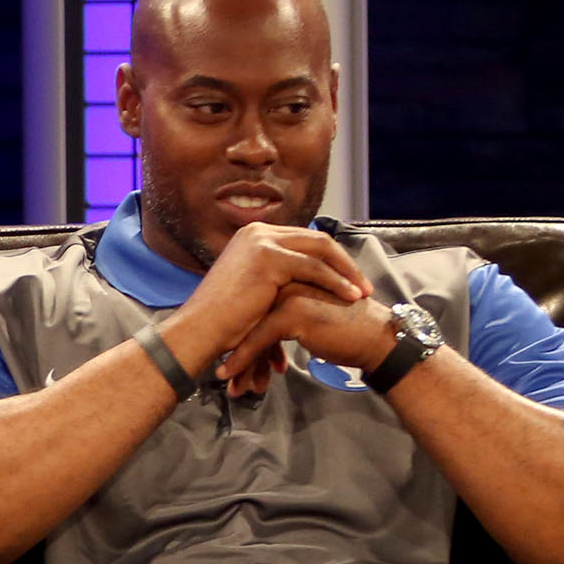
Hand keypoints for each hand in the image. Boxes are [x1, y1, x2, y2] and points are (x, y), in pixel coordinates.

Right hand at [165, 222, 371, 375]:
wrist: (199, 331)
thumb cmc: (222, 321)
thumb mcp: (250, 289)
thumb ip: (273, 279)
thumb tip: (297, 286)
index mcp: (252, 236)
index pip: (302, 240)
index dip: (330, 260)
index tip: (349, 280)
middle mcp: (257, 232)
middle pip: (315, 240)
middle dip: (344, 263)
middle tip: (364, 285)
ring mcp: (263, 242)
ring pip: (320, 250)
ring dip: (346, 271)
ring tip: (364, 292)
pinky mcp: (269, 258)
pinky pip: (315, 268)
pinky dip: (337, 282)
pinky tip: (351, 297)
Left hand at [214, 284, 400, 397]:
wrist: (375, 339)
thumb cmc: (347, 332)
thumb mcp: (309, 319)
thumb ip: (286, 319)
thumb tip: (263, 342)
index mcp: (289, 277)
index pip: (256, 308)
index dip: (242, 338)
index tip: (230, 362)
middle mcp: (286, 281)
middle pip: (251, 318)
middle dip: (237, 351)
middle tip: (225, 377)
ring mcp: (289, 294)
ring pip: (251, 329)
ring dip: (239, 360)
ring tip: (229, 385)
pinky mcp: (293, 313)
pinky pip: (259, 338)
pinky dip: (243, 358)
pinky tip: (231, 376)